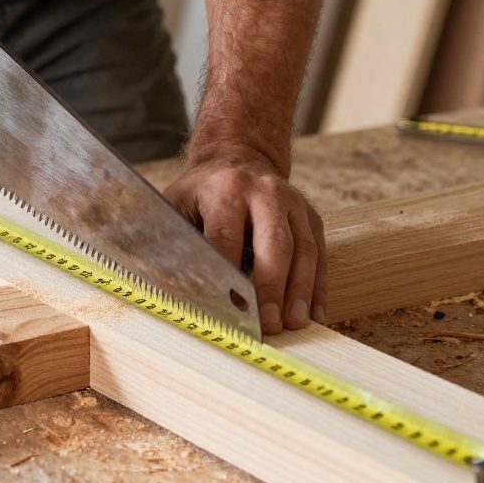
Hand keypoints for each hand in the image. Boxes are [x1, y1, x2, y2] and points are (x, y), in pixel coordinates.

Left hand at [164, 146, 325, 335]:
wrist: (238, 158)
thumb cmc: (200, 193)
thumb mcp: (175, 206)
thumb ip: (169, 242)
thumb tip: (163, 287)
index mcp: (226, 187)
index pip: (227, 235)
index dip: (228, 274)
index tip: (227, 308)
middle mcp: (265, 191)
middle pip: (275, 242)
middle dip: (272, 287)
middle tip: (269, 324)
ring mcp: (293, 202)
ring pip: (304, 250)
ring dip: (300, 291)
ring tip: (294, 324)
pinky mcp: (311, 217)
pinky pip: (320, 254)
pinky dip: (318, 287)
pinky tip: (314, 314)